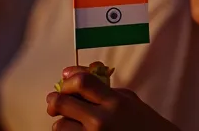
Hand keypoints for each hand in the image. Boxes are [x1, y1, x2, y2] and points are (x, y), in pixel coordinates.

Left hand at [46, 68, 178, 130]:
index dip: (68, 79)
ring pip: (59, 125)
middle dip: (55, 99)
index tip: (65, 79)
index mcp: (114, 102)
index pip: (82, 82)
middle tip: (54, 100)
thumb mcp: (128, 98)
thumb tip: (71, 74)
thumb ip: (103, 87)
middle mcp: (101, 120)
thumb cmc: (143, 122)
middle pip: (63, 103)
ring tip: (68, 119)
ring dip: (61, 120)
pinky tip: (75, 130)